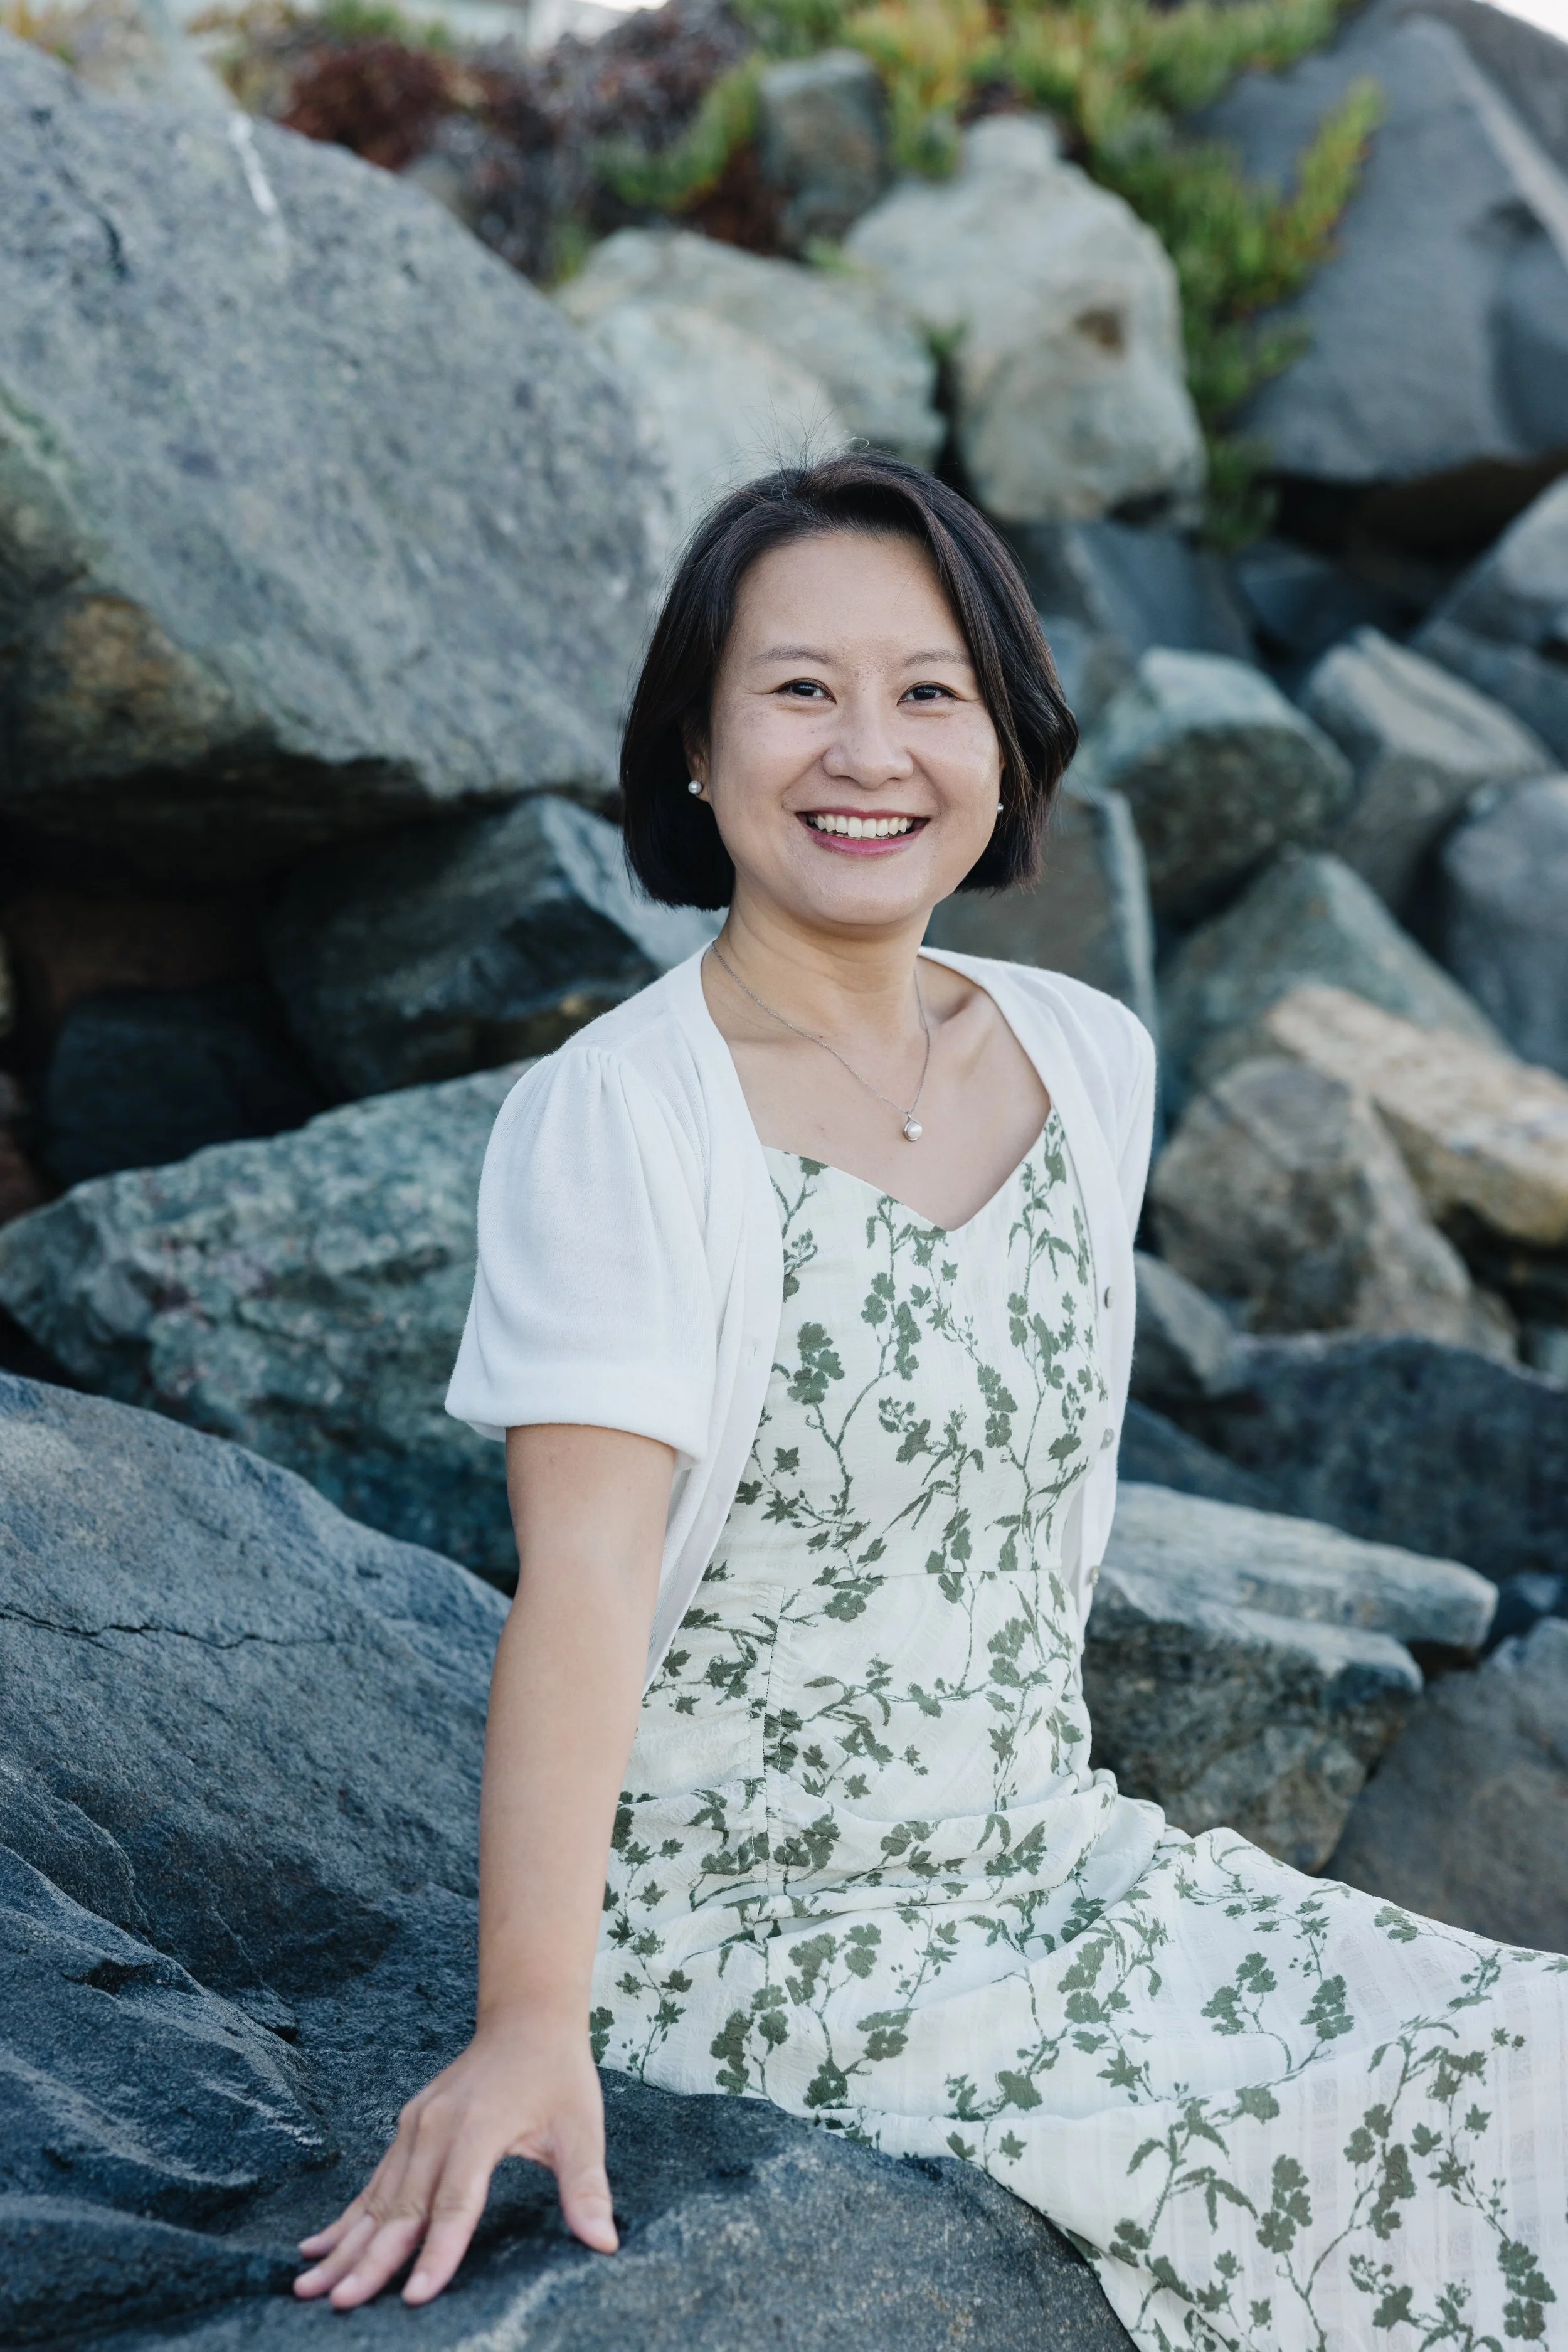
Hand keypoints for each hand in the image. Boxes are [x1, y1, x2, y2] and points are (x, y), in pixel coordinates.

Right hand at [293, 2012, 616, 2307]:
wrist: (525, 2016)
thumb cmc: (557, 2073)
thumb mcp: (581, 2126)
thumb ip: (586, 2186)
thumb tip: (604, 2243)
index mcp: (478, 2128)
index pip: (454, 2204)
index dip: (437, 2253)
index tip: (416, 2297)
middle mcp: (436, 2128)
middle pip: (401, 2208)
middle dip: (368, 2261)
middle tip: (337, 2304)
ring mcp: (415, 2126)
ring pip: (376, 2198)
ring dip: (343, 2245)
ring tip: (308, 2287)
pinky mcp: (408, 2128)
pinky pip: (373, 2181)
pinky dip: (344, 2217)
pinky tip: (315, 2247)